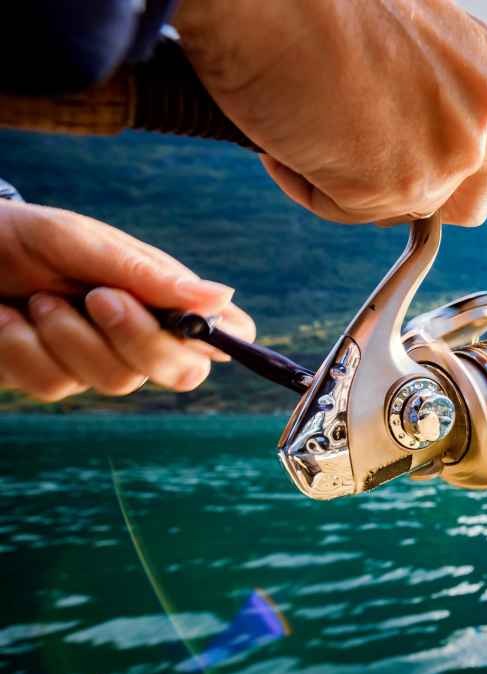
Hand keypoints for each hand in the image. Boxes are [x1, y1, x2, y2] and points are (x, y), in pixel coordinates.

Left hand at [0, 202, 254, 401]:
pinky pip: (54, 386)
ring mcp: (98, 361)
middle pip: (182, 372)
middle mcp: (141, 334)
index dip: (225, 339)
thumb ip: (147, 275)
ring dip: (67, 335)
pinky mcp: (52, 377)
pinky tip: (8, 318)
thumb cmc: (26, 236)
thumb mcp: (83, 242)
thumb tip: (222, 297)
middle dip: (140, 340)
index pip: (227, 333)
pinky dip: (23, 346)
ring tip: (38, 296)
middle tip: (99, 297)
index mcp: (164, 296)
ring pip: (115, 381)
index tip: (194, 326)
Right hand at [173, 0, 486, 226]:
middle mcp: (482, 117)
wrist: (273, 6)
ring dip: (364, 189)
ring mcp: (447, 156)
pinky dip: (316, 188)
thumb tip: (425, 141)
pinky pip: (354, 213)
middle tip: (371, 161)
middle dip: (426, 196)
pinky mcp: (399, 188)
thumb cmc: (327, 9)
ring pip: (410, 213)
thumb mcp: (418, 41)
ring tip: (320, 132)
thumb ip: (444, 96)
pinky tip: (293, 143)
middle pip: (473, 203)